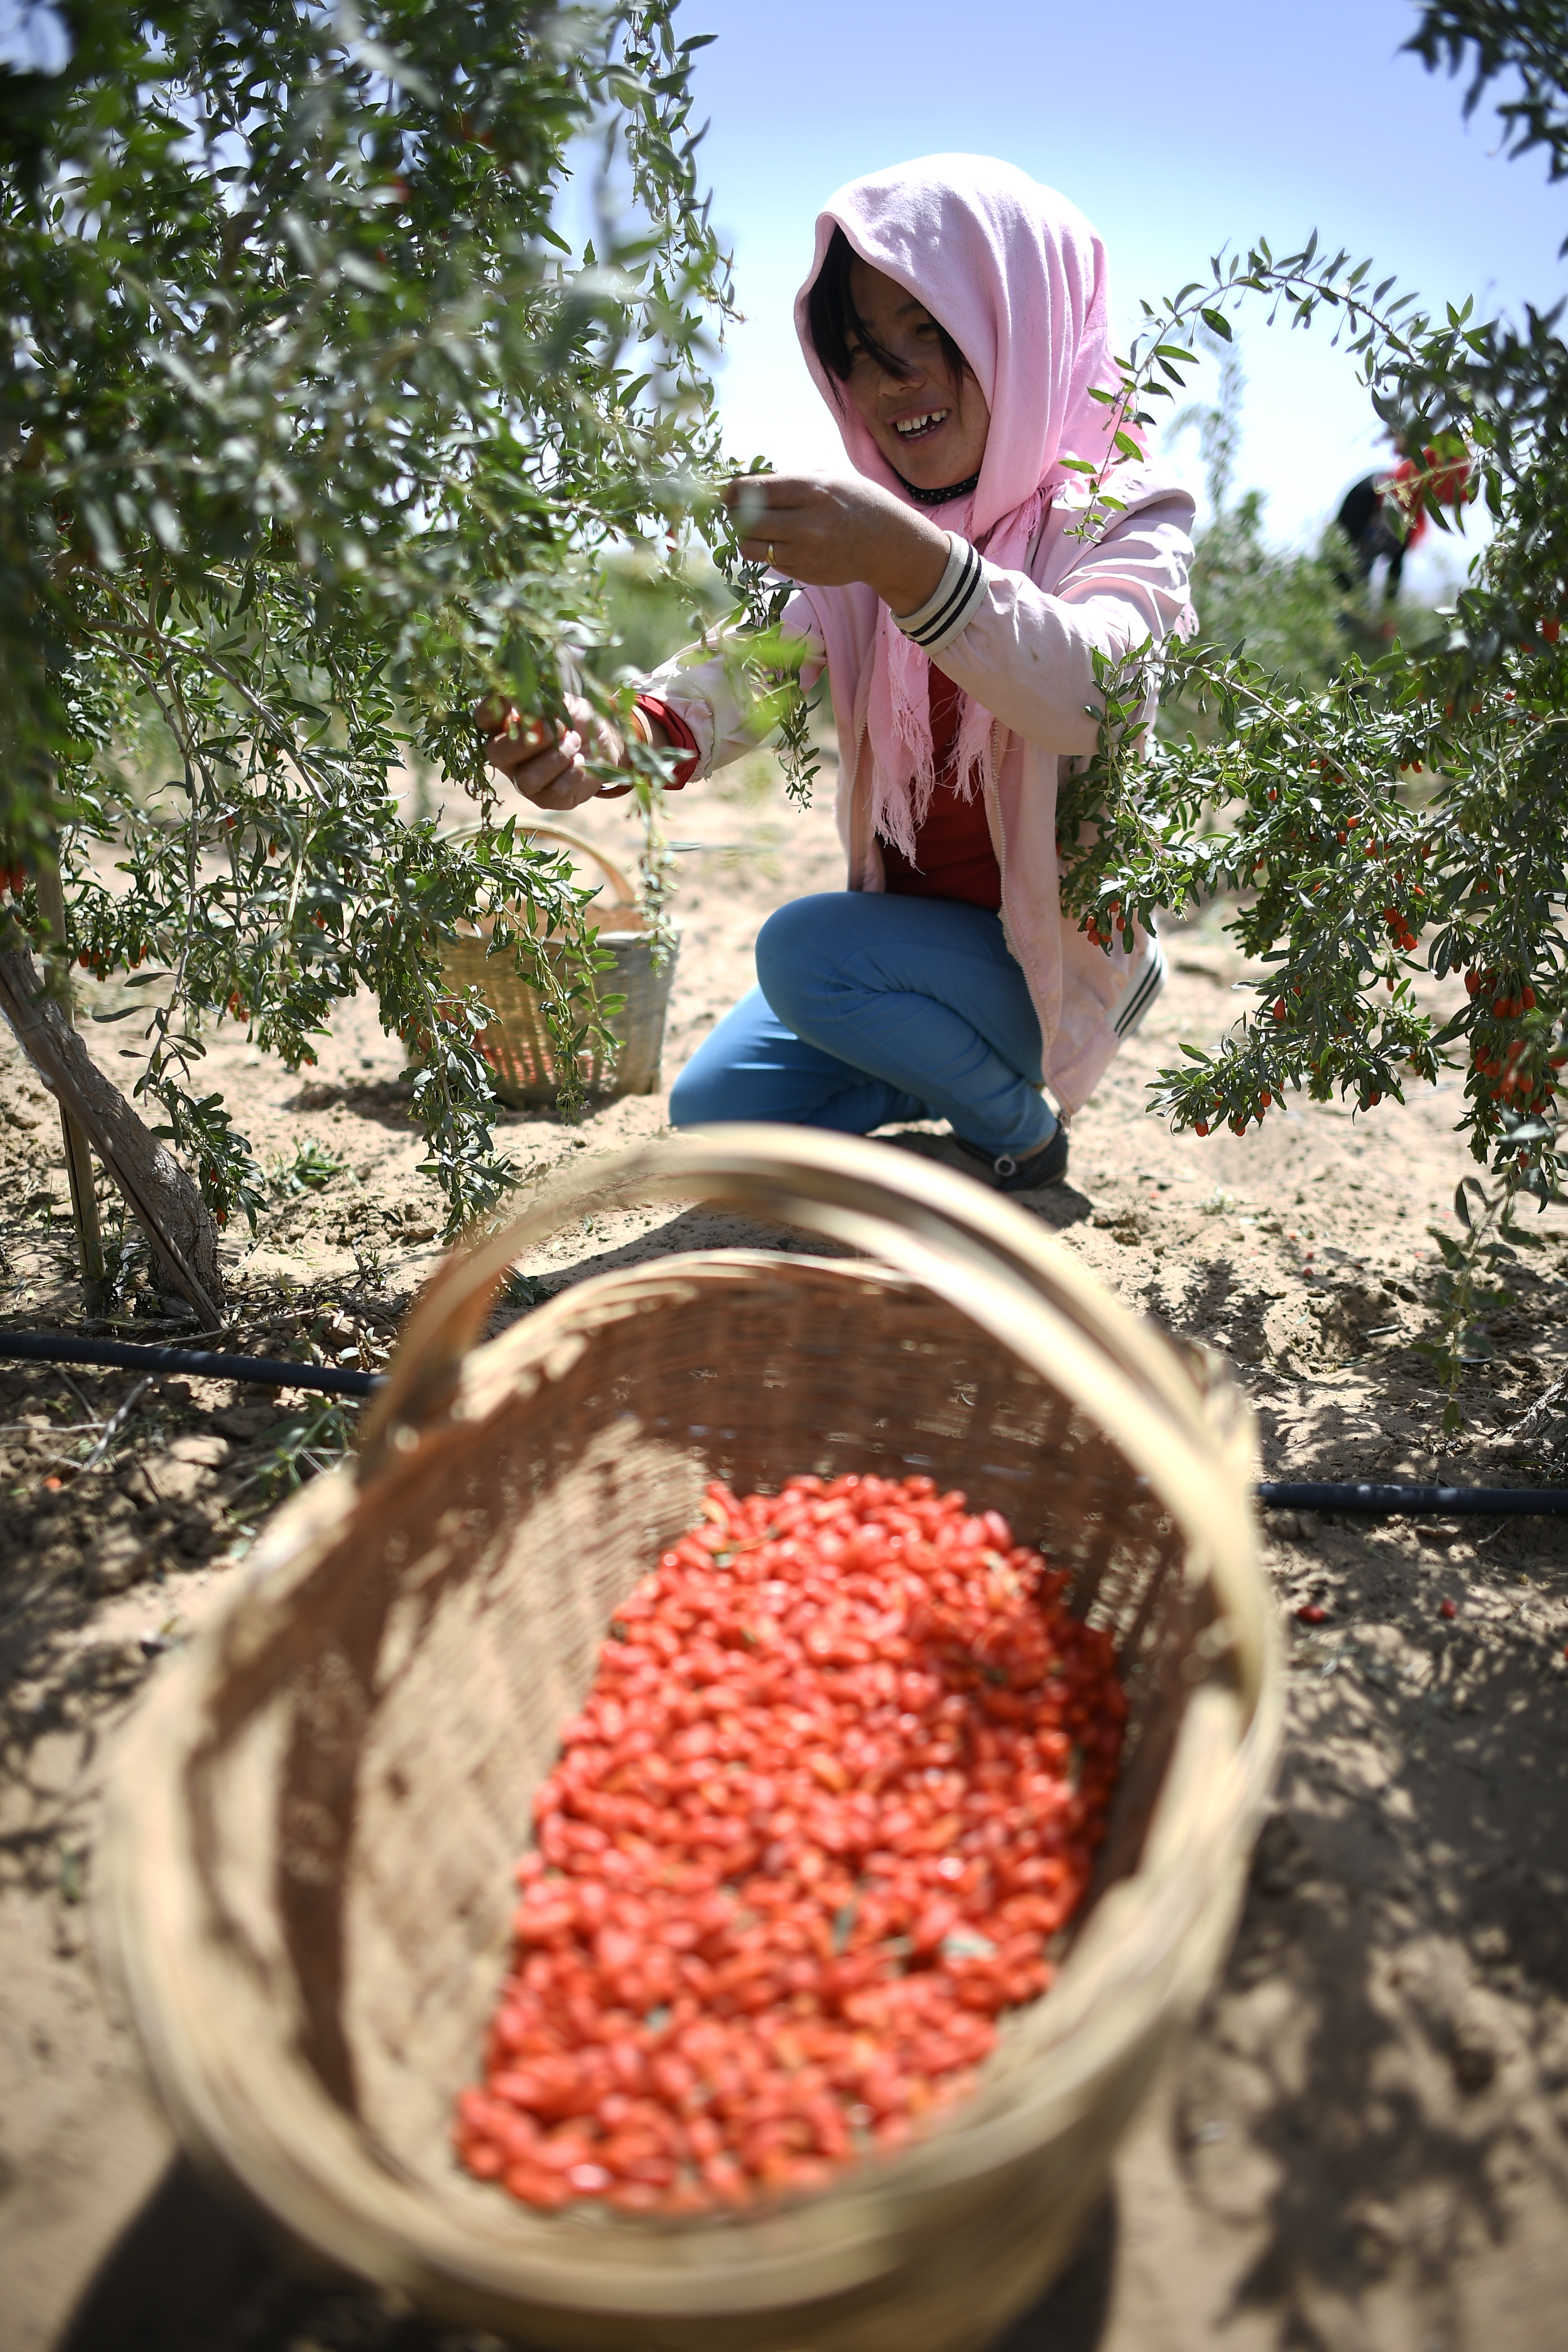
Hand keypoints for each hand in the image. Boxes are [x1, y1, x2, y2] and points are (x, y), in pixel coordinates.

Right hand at [478, 694, 624, 811]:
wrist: (603, 742)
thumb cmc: (575, 718)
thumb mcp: (561, 701)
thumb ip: (542, 701)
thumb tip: (525, 698)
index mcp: (504, 729)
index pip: (483, 719)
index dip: (491, 711)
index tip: (512, 701)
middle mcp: (508, 757)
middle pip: (496, 755)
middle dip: (527, 742)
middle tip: (557, 729)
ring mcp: (524, 781)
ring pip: (527, 779)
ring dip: (556, 757)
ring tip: (575, 742)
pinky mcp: (547, 799)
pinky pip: (555, 792)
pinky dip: (572, 773)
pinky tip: (581, 762)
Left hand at [723, 473, 949, 614]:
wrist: (887, 544)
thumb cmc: (856, 503)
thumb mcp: (829, 477)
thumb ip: (790, 480)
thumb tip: (748, 484)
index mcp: (811, 490)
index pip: (755, 490)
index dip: (733, 491)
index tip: (726, 492)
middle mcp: (805, 523)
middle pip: (746, 520)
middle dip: (735, 514)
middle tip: (734, 510)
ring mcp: (803, 552)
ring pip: (751, 546)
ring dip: (744, 536)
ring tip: (752, 527)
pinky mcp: (803, 572)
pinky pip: (768, 561)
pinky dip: (765, 551)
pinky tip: (777, 541)